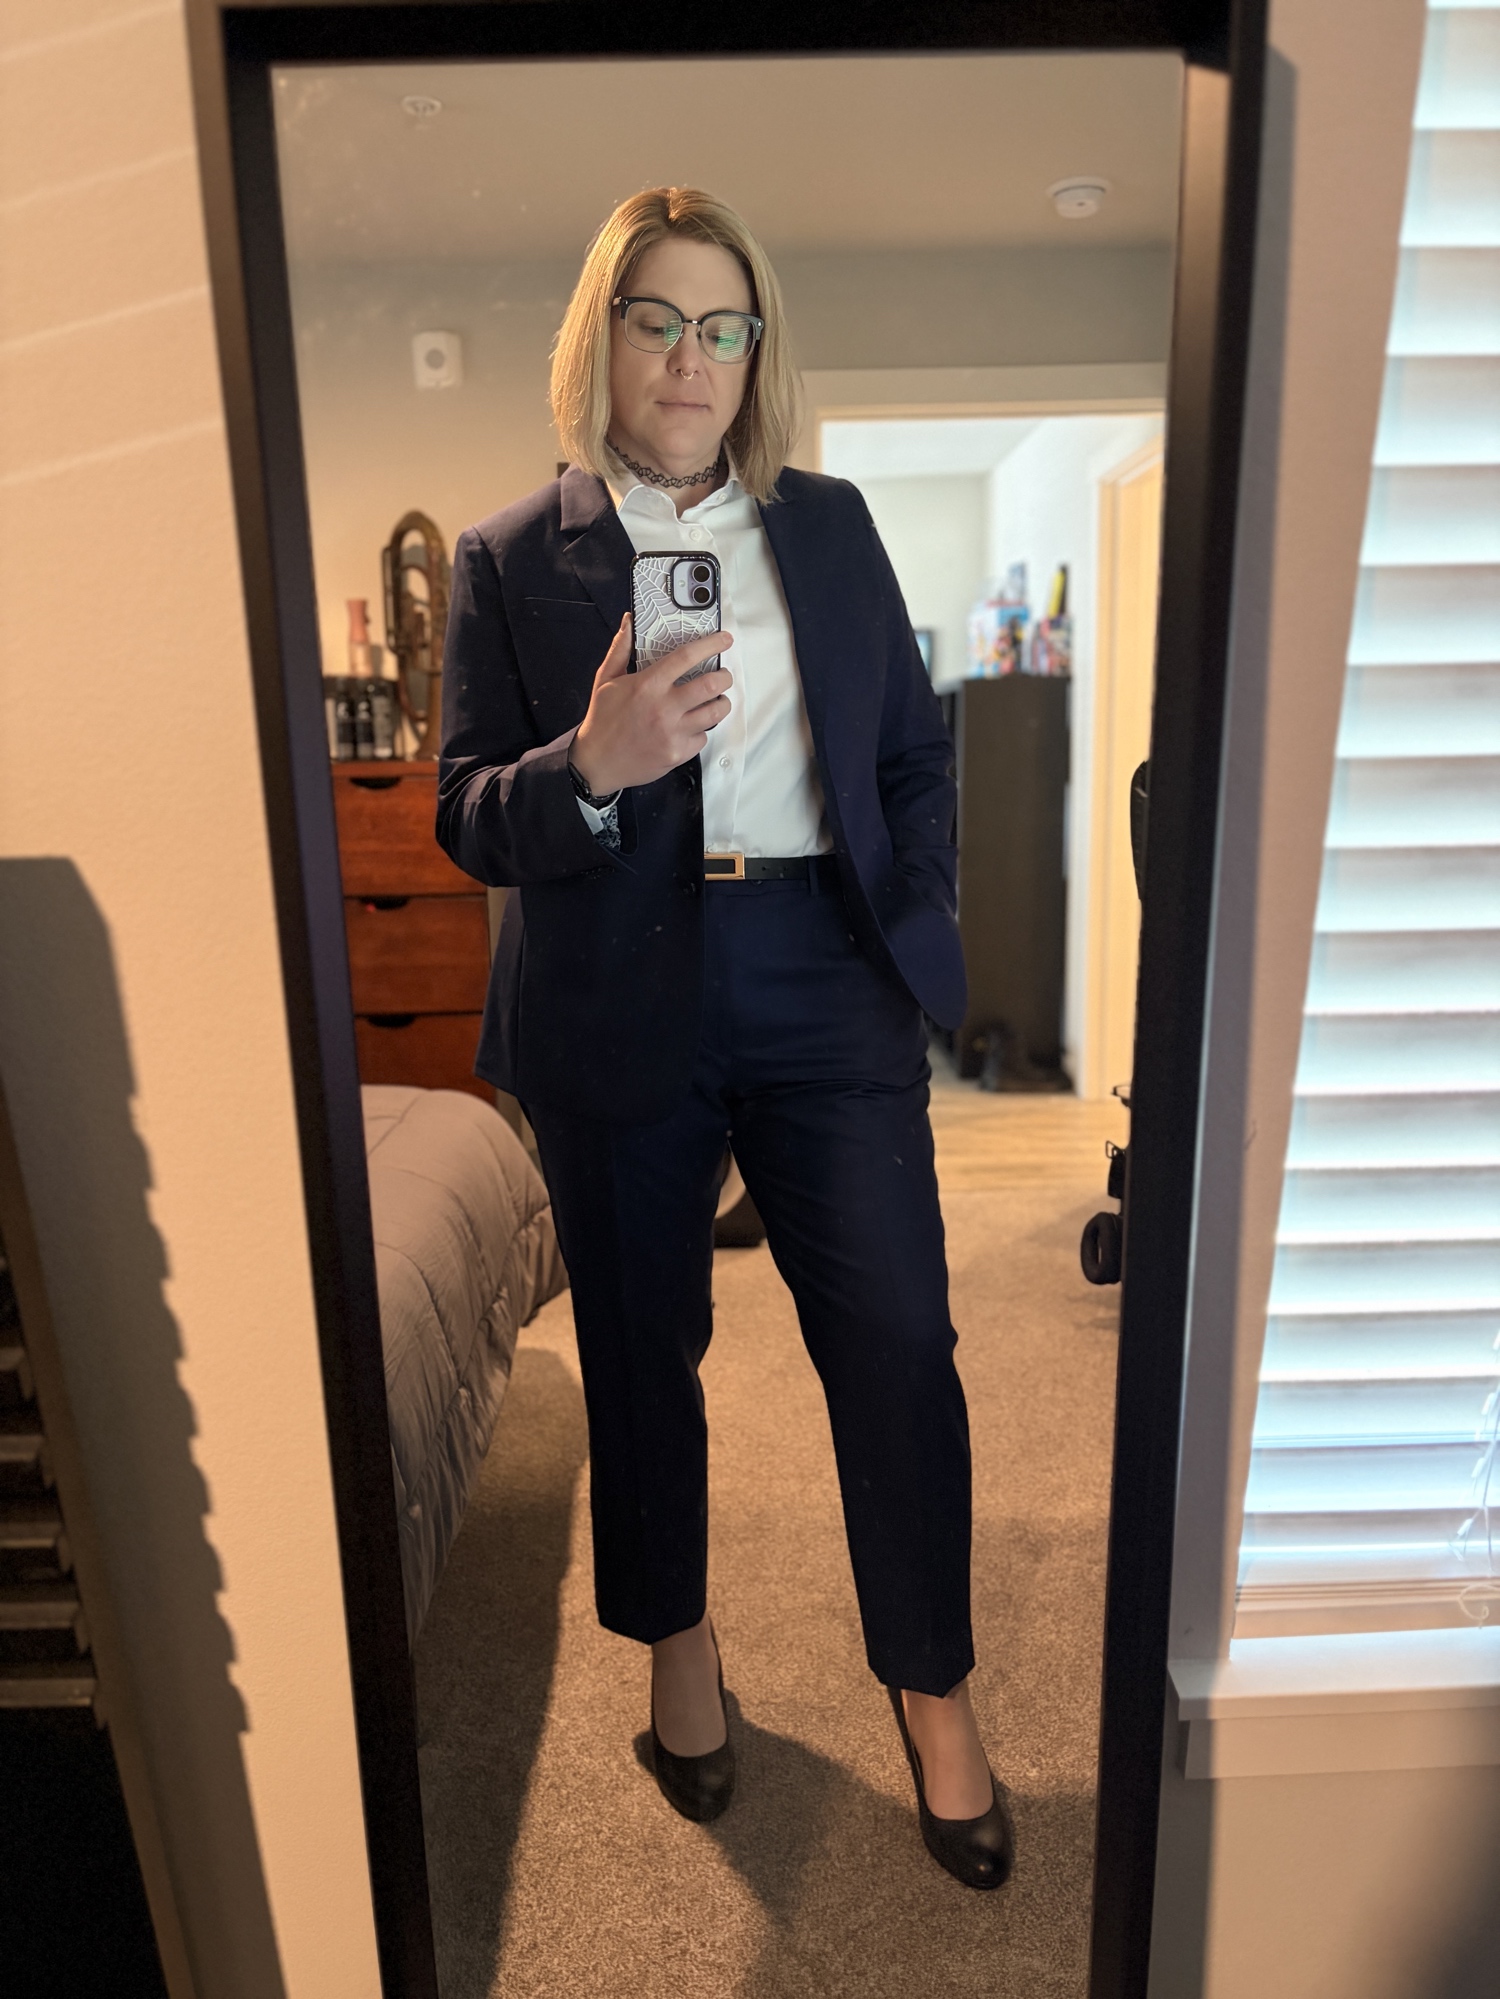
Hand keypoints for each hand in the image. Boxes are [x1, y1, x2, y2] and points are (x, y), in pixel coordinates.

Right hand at [571, 614, 733, 795]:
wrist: (597, 763)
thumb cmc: (602, 720)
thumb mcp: (606, 679)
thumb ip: (620, 649)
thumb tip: (628, 622)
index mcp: (648, 685)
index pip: (687, 657)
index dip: (711, 644)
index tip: (724, 640)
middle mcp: (663, 708)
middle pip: (712, 686)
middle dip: (724, 677)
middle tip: (723, 675)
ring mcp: (672, 733)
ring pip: (715, 713)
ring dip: (720, 703)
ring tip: (715, 700)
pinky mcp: (677, 753)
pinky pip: (703, 737)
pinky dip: (701, 730)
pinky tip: (691, 726)